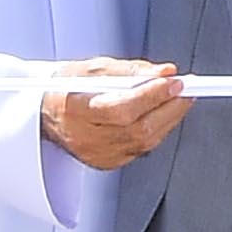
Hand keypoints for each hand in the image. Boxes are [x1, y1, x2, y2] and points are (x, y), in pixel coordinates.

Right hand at [40, 59, 189, 170]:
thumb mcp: (93, 68)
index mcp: (75, 110)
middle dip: (170, 107)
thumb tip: (164, 72)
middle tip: (187, 89)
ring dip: (168, 119)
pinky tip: (162, 115)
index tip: (174, 81)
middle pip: (139, 129)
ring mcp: (97, 154)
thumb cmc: (66, 87)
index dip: (152, 96)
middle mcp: (86, 138)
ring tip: (179, 99)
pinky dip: (156, 131)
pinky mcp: (107, 162)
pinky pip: (141, 149)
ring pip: (145, 142)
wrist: (45, 113)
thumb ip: (132, 71)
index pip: (122, 109)